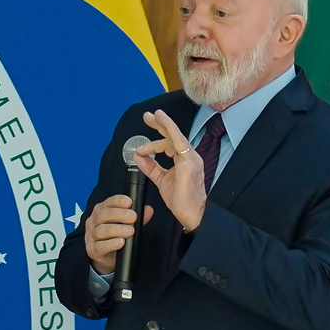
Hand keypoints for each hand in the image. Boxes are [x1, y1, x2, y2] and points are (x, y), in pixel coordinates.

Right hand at [85, 195, 153, 274]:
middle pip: (103, 214)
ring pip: (101, 230)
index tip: (129, 202)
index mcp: (101, 211)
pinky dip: (111, 244)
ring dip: (117, 230)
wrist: (107, 257)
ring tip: (130, 231)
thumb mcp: (127, 225)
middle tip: (133, 217)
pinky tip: (120, 242)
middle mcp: (93, 221)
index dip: (118, 201)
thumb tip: (148, 210)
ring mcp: (91, 236)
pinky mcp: (93, 250)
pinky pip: (100, 246)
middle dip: (119, 214)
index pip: (108, 202)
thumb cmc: (115, 236)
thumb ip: (138, 218)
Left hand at [134, 109, 205, 230]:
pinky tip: (162, 122)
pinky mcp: (188, 163)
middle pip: (174, 135)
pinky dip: (169, 130)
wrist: (192, 213)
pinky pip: (178, 141)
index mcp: (185, 160)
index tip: (141, 148)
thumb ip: (151, 167)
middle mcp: (190, 156)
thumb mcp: (161, 179)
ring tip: (149, 119)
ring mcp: (191, 158)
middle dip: (160, 123)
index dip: (154, 142)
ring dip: (161, 126)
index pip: (170, 143)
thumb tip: (138, 156)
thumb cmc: (182, 199)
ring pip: (175, 136)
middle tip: (148, 116)